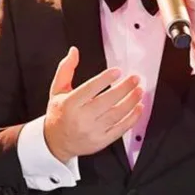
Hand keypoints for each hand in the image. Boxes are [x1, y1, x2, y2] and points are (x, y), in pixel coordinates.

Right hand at [44, 46, 143, 163]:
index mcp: (69, 104)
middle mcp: (81, 119)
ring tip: (139, 91)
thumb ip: (66, 69)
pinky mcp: (101, 141)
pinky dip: (132, 119)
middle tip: (135, 78)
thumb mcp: (57, 90)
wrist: (55, 143)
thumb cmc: (58, 114)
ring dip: (131, 102)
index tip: (117, 71)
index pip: (90, 89)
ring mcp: (92, 132)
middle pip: (106, 101)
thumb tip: (74, 51)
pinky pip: (120, 129)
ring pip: (116, 115)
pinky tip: (139, 108)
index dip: (105, 79)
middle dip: (124, 89)